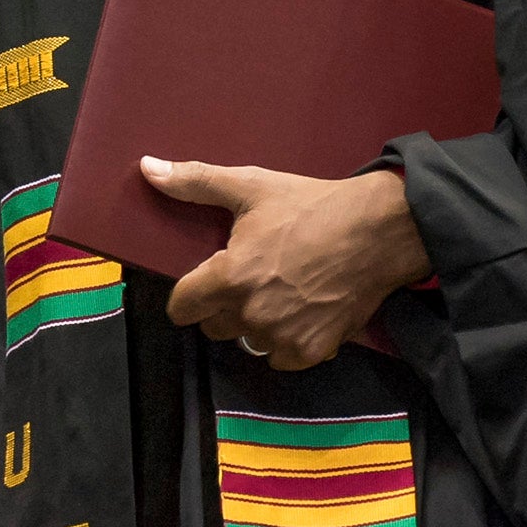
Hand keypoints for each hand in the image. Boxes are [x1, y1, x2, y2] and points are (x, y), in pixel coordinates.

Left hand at [146, 158, 429, 370]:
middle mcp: (251, 314)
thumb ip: (194, 182)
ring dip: (255, 324)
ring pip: (248, 341)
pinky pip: (280, 357)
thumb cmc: (310, 206)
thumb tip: (146, 169)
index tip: (202, 283)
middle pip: (213, 326)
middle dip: (222, 306)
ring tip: (277, 293)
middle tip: (248, 280)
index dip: (188, 295)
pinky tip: (299, 311)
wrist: (379, 231)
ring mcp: (283, 336)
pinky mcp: (312, 351)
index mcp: (229, 277)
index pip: (181, 308)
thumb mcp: (250, 187)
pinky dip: (286, 341)